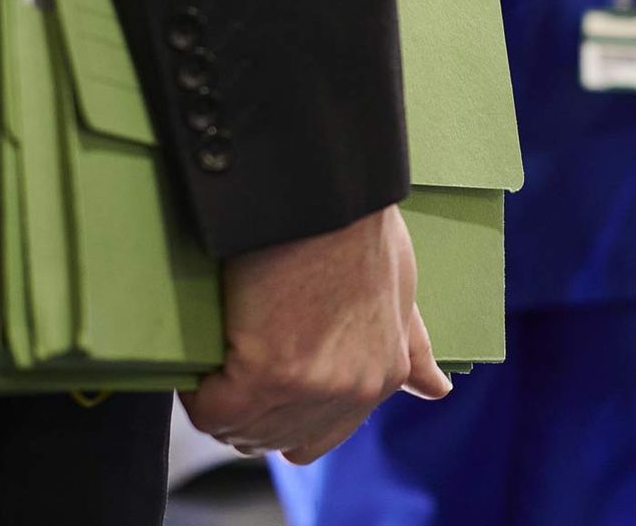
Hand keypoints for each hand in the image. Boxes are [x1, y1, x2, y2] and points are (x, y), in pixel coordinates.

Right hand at [182, 204, 450, 462]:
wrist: (331, 197)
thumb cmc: (359, 232)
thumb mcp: (400, 290)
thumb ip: (411, 347)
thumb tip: (437, 390)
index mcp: (383, 375)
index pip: (315, 437)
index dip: (277, 414)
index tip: (256, 382)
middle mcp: (353, 390)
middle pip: (270, 438)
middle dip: (242, 410)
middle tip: (228, 363)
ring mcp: (312, 386)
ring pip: (237, 428)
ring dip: (216, 400)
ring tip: (218, 352)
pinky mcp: (268, 374)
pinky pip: (211, 409)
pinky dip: (197, 387)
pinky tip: (206, 354)